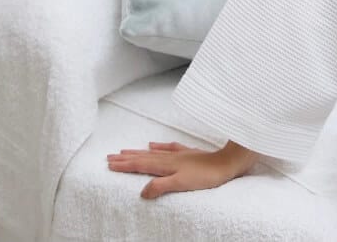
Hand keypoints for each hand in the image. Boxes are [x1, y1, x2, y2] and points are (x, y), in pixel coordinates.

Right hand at [106, 140, 256, 198]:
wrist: (228, 163)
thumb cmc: (206, 176)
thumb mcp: (181, 184)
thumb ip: (160, 186)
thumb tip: (141, 192)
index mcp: (166, 165)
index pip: (140, 165)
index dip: (124, 165)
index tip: (109, 164)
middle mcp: (170, 158)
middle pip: (143, 157)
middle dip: (126, 157)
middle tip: (109, 157)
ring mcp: (179, 155)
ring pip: (153, 152)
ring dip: (138, 152)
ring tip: (125, 150)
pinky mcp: (189, 154)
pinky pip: (169, 148)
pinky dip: (159, 146)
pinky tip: (154, 144)